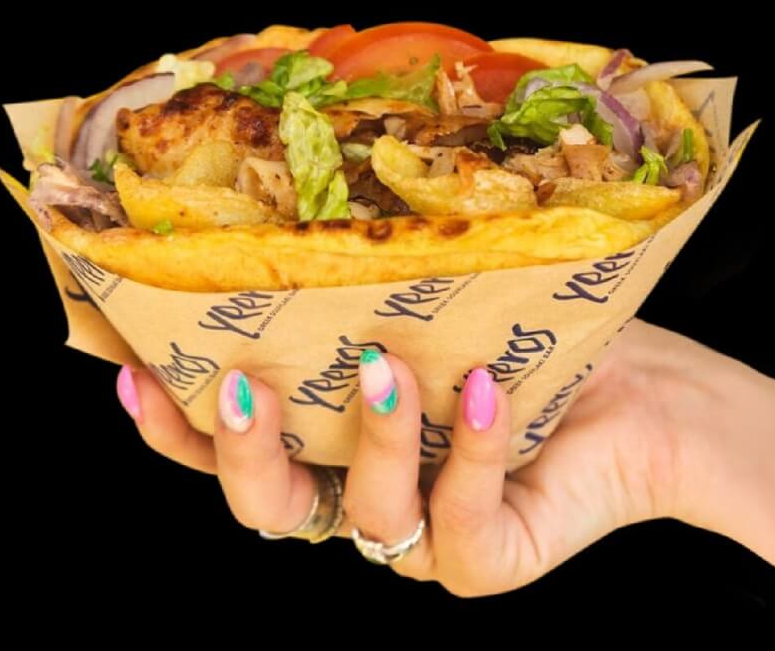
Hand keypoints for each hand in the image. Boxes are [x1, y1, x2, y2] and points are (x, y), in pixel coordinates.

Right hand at [114, 320, 701, 594]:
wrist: (640, 385)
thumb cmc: (520, 328)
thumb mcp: (427, 300)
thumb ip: (353, 286)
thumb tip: (277, 213)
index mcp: (331, 438)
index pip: (228, 449)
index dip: (173, 424)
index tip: (134, 367)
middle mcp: (362, 493)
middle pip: (266, 512)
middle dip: (242, 456)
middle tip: (242, 384)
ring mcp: (422, 537)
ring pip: (363, 520)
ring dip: (372, 442)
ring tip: (390, 366)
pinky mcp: (489, 560)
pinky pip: (458, 531)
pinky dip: (469, 460)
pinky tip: (484, 394)